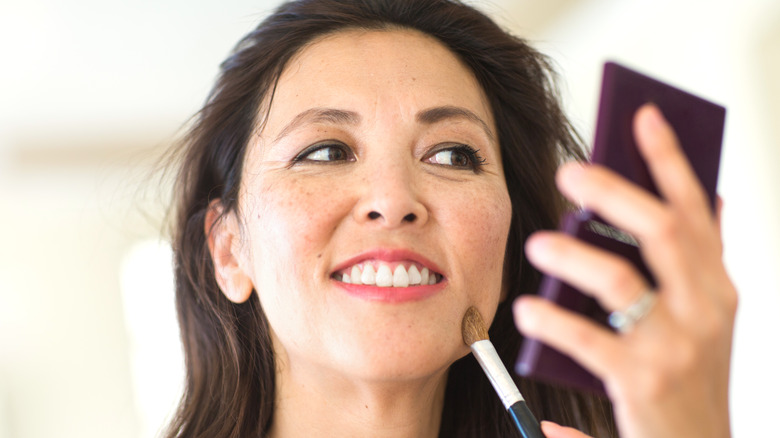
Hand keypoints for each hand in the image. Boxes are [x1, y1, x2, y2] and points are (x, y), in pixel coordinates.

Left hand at [514, 104, 736, 437]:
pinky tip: (527, 315)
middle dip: (615, 190)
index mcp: (717, 286)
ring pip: (620, 280)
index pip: (697, 208)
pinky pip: (588, 343)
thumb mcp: (709, 315)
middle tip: (569, 170)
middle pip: (663, 229)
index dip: (670, 159)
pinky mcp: (642, 384)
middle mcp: (705, 309)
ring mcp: (676, 347)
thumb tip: (713, 196)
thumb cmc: (693, 377)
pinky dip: (554, 326)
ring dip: (573, 256)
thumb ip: (704, 259)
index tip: (642, 114)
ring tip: (537, 245)